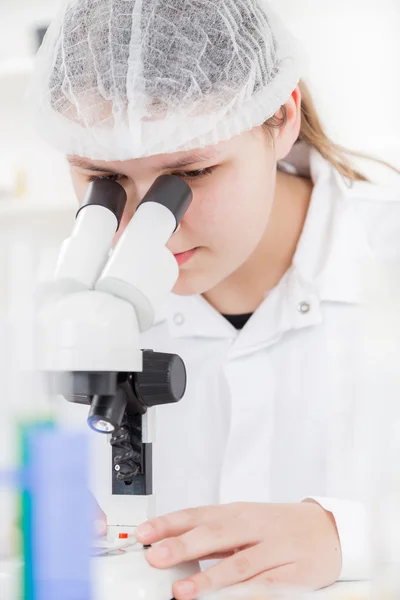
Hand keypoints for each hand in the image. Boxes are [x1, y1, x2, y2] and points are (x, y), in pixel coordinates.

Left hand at [135, 501, 341, 599]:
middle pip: (215, 535)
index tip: (143, 533)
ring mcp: (274, 549)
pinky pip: (267, 586)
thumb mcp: (244, 521)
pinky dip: (247, 594)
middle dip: (183, 546)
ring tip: (182, 590)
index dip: (170, 523)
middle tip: (155, 556)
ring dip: (209, 578)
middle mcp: (253, 526)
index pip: (198, 514)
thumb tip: (171, 544)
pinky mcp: (293, 573)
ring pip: (239, 563)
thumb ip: (212, 534)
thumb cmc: (278, 525)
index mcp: (237, 512)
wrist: (328, 528)